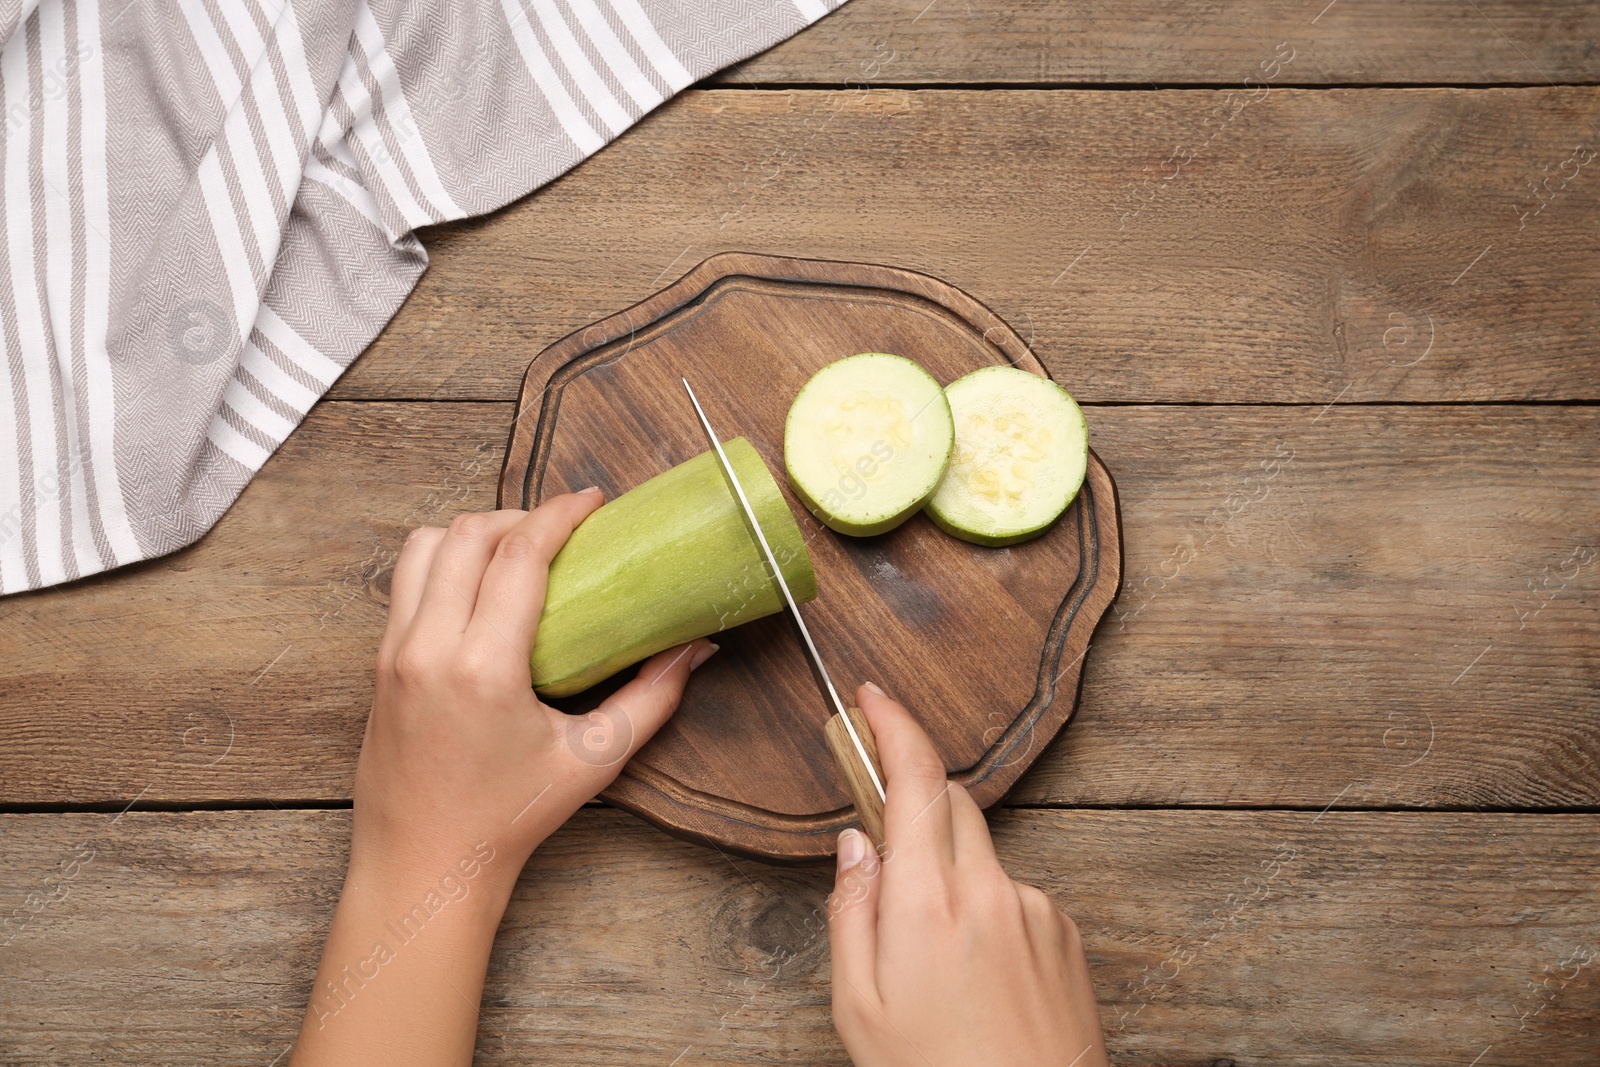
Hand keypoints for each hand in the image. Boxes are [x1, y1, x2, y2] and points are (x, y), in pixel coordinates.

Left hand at [353, 492, 716, 884]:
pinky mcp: (379, 666)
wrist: (424, 867)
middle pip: (466, 535)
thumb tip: (694, 650)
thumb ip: (651, 698)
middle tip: (560, 526)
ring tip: (514, 548)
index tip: (590, 501)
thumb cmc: (508, 820)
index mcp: (483, 668)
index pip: (518, 555)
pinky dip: (441, 564)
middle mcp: (429, 649)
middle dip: (518, 515)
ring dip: (470, 533)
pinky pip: (404, 584)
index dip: (558, 514)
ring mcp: (394, 655)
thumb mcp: (593, 759)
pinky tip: (477, 586)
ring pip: (422, 548)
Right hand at [827, 683, 1106, 1066]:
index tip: (870, 698)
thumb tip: (854, 843)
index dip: (891, 724)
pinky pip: (1014, 895)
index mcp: (930, 905)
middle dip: (914, 805)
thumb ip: (851, 911)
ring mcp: (1037, 909)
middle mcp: (992, 891)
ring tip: (936, 962)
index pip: (914, 780)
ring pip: (981, 856)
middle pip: (952, 804)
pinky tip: (977, 976)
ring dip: (950, 876)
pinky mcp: (1066, 932)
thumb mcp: (860, 1008)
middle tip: (881, 845)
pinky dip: (987, 911)